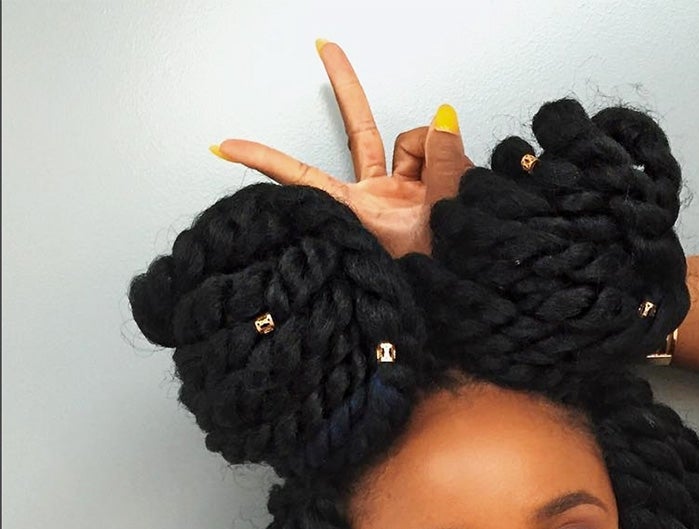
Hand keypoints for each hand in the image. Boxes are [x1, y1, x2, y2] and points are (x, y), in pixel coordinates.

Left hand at [212, 41, 471, 257]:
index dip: (264, 159)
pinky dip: (448, 162)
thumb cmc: (435, 281)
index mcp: (360, 215)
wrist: (459, 298)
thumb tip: (444, 120)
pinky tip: (456, 184)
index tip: (225, 146)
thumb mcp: (437, 224)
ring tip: (446, 193)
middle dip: (346, 86)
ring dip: (433, 155)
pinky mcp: (421, 191)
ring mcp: (398, 193)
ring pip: (411, 144)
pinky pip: (434, 155)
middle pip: (359, 131)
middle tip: (323, 46)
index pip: (303, 177)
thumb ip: (443, 167)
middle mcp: (374, 199)